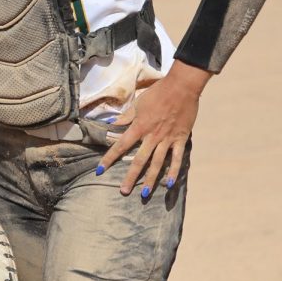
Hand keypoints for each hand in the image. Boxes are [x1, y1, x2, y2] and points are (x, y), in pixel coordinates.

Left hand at [96, 64, 208, 196]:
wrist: (182, 86)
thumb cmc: (158, 92)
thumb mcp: (138, 103)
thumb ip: (126, 117)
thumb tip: (112, 126)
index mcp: (139, 127)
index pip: (120, 145)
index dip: (109, 158)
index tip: (99, 170)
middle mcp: (152, 136)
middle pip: (139, 160)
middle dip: (130, 177)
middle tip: (123, 191)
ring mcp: (167, 139)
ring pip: (157, 163)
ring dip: (150, 179)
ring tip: (144, 193)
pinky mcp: (180, 139)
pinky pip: (177, 159)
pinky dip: (173, 172)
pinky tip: (168, 184)